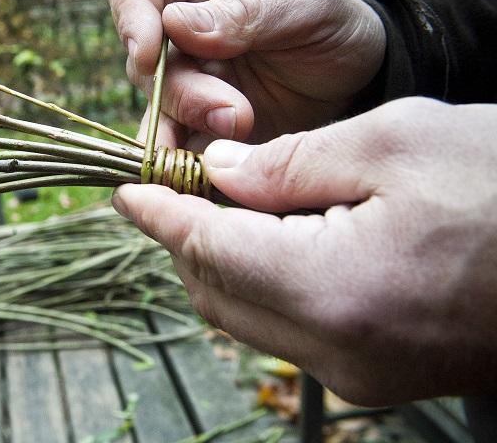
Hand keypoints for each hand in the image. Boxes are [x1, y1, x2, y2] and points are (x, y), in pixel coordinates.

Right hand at [106, 0, 386, 144]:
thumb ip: (243, 13)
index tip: (149, 50)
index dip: (130, 14)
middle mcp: (180, 39)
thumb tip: (173, 24)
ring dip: (185, 131)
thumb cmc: (331, 23)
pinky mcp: (200, 134)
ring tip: (239, 134)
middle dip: (180, 92)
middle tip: (233, 113)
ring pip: (155, 112)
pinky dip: (185, 166)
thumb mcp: (302, 2)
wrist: (362, 81)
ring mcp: (188, 88)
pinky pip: (174, 154)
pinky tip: (216, 173)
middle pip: (141, 63)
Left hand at [111, 97, 496, 404]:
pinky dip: (262, 284)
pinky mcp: (379, 374)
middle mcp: (337, 351)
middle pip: (216, 291)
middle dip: (182, 237)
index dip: (158, 215)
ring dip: (219, 261)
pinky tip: (270, 240)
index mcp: (333, 290)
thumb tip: (218, 174)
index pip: (206, 249)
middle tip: (172, 185)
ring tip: (218, 204)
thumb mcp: (391, 143)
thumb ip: (287, 165)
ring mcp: (359, 373)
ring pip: (246, 316)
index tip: (124, 189)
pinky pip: (288, 330)